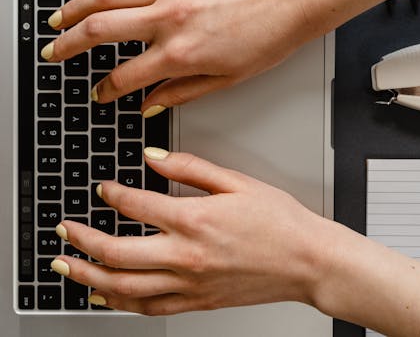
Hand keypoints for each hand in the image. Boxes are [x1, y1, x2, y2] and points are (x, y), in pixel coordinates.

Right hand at [41, 0, 314, 115]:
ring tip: (58, 19)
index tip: (100, 93)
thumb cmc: (269, 37)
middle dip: (69, 46)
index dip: (106, 90)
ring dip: (74, 8)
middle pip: (100, 31)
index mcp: (182, 53)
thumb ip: (182, 93)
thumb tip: (151, 105)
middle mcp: (170, 19)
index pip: (125, 76)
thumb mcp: (227, 79)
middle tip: (54, 53)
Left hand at [51, 148, 332, 314]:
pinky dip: (120, 303)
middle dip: (81, 239)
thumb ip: (190, 167)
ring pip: (124, 285)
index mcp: (195, 219)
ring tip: (67, 266)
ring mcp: (189, 283)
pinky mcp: (197, 301)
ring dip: (88, 274)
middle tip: (65, 231)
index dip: (111, 193)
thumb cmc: (281, 223)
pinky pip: (148, 307)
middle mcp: (186, 255)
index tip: (103, 189)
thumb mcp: (238, 182)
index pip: (135, 204)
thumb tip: (155, 159)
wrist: (307, 261)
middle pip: (115, 251)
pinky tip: (105, 295)